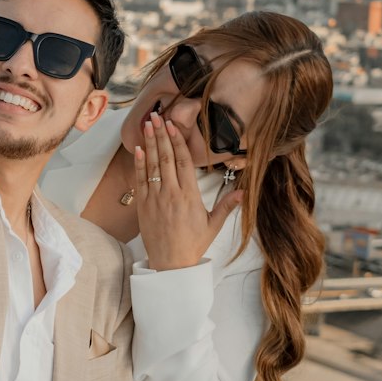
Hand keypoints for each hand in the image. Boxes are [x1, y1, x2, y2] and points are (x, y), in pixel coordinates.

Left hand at [135, 111, 242, 270]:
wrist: (170, 264)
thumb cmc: (192, 244)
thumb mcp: (213, 225)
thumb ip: (227, 206)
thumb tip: (242, 192)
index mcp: (190, 196)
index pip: (184, 161)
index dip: (178, 141)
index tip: (174, 125)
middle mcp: (171, 194)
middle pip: (166, 157)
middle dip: (162, 135)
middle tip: (157, 116)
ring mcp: (155, 199)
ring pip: (152, 165)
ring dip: (150, 143)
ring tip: (148, 124)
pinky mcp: (143, 206)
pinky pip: (140, 180)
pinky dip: (139, 163)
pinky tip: (139, 148)